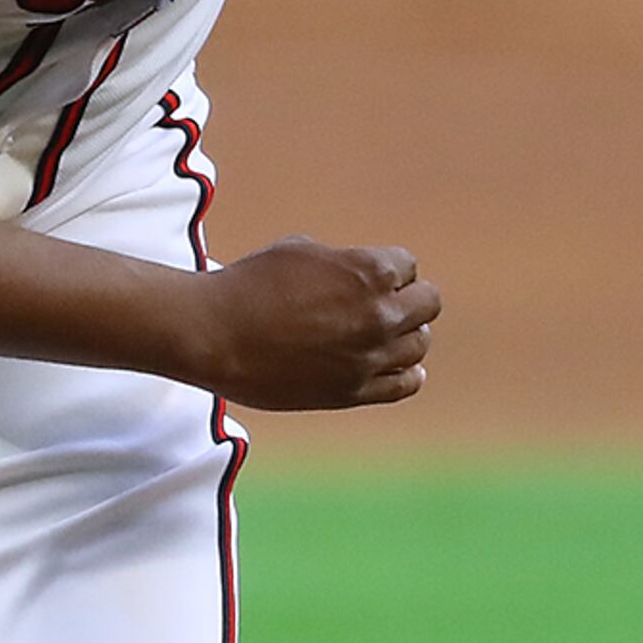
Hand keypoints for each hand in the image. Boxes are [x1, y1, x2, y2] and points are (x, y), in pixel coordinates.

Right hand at [183, 237, 439, 410]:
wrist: (214, 335)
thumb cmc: (250, 284)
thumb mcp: (302, 250)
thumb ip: (345, 263)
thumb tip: (363, 277)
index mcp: (370, 272)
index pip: (409, 267)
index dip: (388, 269)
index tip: (364, 278)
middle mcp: (380, 315)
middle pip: (428, 304)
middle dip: (407, 299)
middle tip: (382, 304)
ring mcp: (369, 357)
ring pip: (420, 345)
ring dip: (406, 336)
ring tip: (381, 335)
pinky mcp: (352, 391)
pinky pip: (405, 385)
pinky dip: (408, 374)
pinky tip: (399, 367)